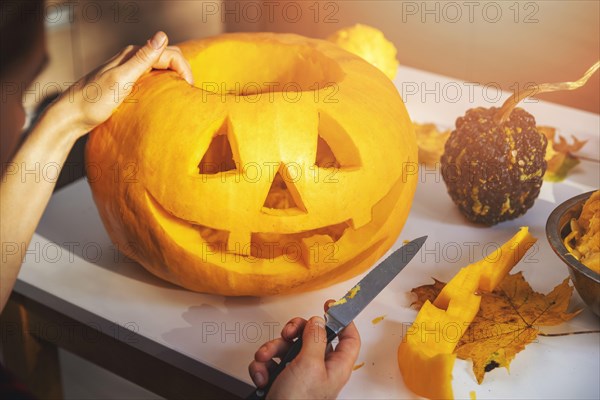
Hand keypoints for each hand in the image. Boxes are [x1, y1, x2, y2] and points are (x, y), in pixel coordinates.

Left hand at [54, 31, 192, 137]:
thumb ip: (142, 58)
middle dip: (182, 70)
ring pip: (160, 67)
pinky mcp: (126, 82)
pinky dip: (163, 84)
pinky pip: (152, 77)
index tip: (188, 88)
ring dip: (174, 77)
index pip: (170, 53)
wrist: (71, 116)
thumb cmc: (93, 101)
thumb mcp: (121, 80)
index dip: (184, 68)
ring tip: (180, 95)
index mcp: (132, 54)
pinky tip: (163, 97)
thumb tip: (162, 35)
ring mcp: (129, 70)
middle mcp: (131, 58)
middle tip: (188, 92)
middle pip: (167, 57)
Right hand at [248, 300, 360, 399]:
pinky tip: (262, 376)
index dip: (342, 320)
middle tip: (288, 334)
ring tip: (266, 360)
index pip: (349, 338)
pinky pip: (272, 362)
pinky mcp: (281, 381)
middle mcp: (319, 369)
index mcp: (335, 366)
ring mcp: (299, 375)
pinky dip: (264, 366)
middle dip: (294, 332)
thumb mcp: (309, 365)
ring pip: (287, 348)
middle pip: (312, 337)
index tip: (331, 306)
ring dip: (272, 350)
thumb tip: (318, 321)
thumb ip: (314, 338)